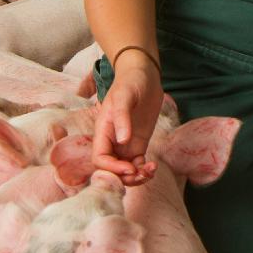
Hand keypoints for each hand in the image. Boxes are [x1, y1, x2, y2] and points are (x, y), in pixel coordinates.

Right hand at [92, 55, 162, 185]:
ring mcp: (124, 144)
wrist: (144, 75)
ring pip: (124, 171)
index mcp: (103, 130)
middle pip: (110, 169)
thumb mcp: (124, 96)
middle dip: (124, 177)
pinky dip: (143, 171)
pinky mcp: (137, 144)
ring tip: (149, 171)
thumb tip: (122, 140)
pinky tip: (153, 167)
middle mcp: (111, 141)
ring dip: (135, 177)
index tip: (129, 168)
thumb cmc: (130, 81)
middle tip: (141, 173)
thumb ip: (122, 117)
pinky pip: (137, 165)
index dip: (111, 168)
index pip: (99, 158)